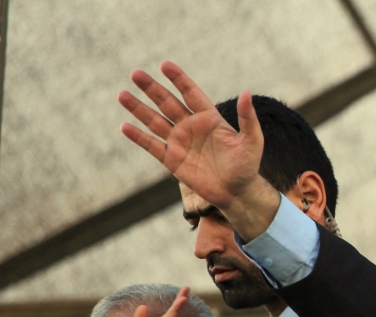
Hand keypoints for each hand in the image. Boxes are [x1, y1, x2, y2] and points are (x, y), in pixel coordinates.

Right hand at [118, 62, 279, 239]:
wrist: (237, 192)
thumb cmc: (247, 165)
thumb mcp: (252, 140)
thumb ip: (248, 118)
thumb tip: (246, 92)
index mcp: (209, 118)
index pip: (190, 93)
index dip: (178, 79)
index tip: (165, 65)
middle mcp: (191, 126)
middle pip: (167, 103)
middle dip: (152, 88)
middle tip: (136, 74)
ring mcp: (180, 142)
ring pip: (155, 121)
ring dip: (139, 109)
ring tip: (122, 94)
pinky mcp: (172, 160)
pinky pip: (152, 146)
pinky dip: (139, 137)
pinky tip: (125, 126)